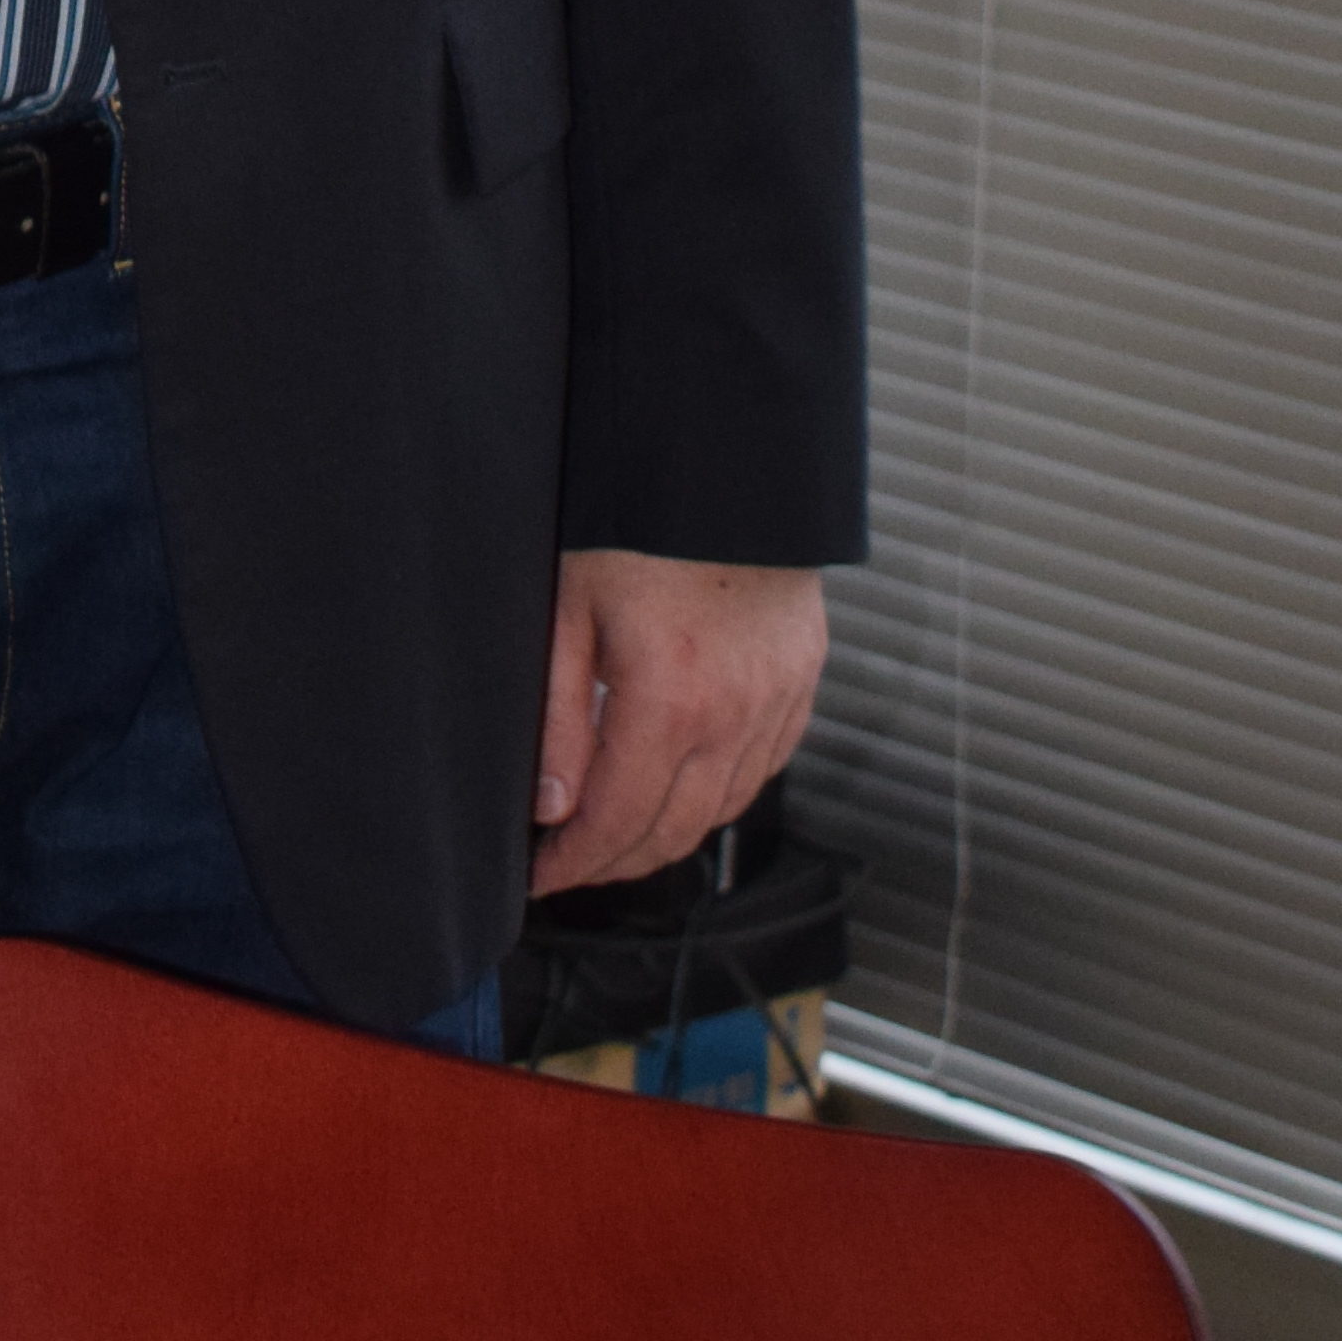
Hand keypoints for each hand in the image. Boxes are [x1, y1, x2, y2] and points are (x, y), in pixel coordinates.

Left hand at [530, 550, 826, 897]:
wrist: (725, 463)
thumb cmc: (636, 524)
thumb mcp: (569, 609)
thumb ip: (561, 716)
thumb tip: (552, 806)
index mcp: (669, 699)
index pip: (617, 822)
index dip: (573, 864)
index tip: (539, 877)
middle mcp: (734, 715)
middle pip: (672, 834)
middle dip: (613, 864)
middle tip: (568, 864)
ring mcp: (777, 703)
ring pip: (720, 812)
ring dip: (665, 836)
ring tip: (615, 832)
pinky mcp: (802, 684)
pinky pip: (760, 770)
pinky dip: (717, 795)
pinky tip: (680, 785)